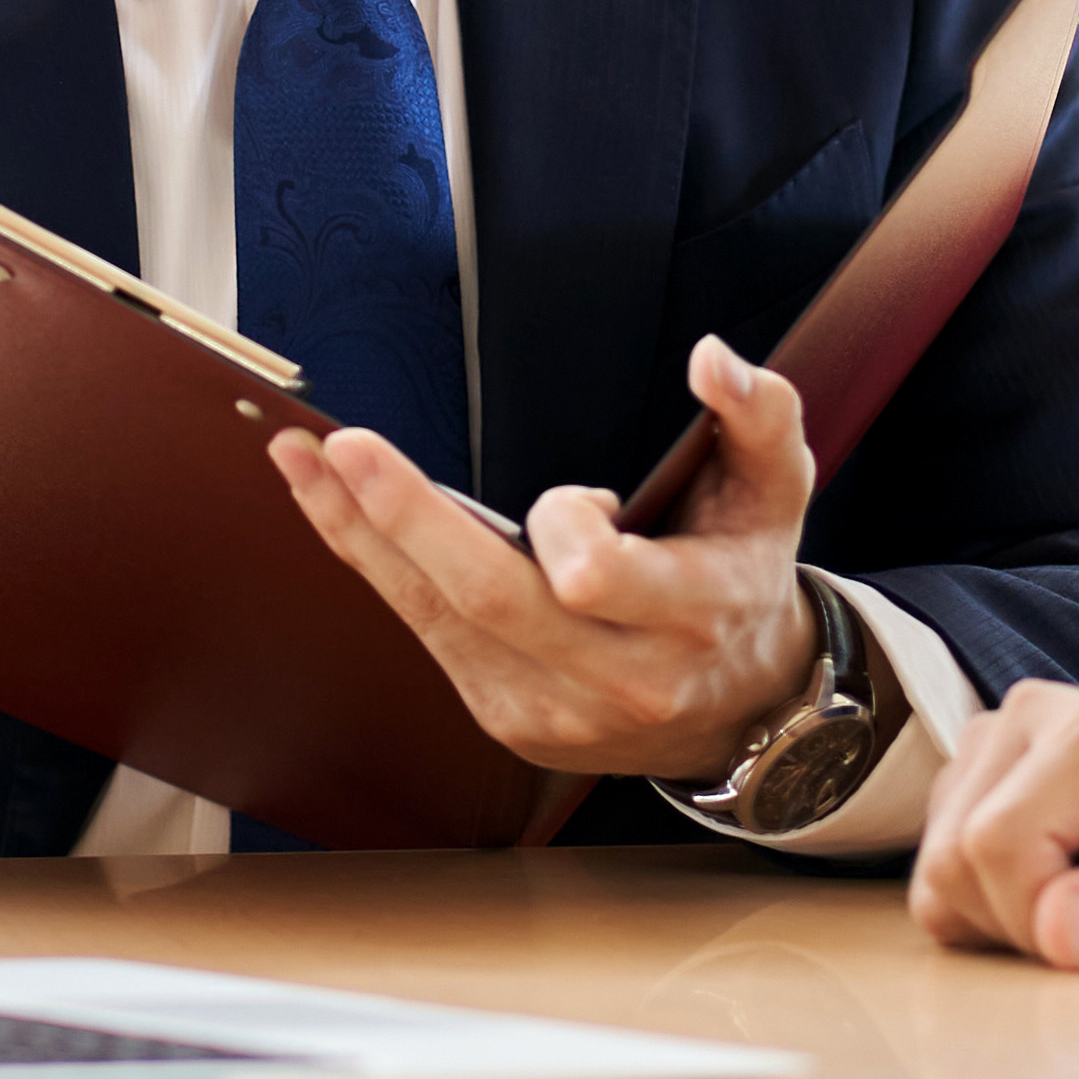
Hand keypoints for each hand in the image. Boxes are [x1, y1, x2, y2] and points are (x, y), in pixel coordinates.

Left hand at [272, 334, 821, 782]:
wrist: (741, 710)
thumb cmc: (745, 577)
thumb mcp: (775, 491)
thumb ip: (757, 413)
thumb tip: (712, 358)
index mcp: (689, 618)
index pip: (597, 578)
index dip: (567, 524)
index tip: (583, 499)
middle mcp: (617, 680)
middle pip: (489, 601)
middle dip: (408, 520)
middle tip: (343, 447)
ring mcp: (554, 710)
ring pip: (440, 618)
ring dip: (362, 536)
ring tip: (303, 462)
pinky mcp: (508, 719)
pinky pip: (430, 635)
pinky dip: (381, 570)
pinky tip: (337, 513)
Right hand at [911, 685, 1078, 969]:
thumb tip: (1054, 930)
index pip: (994, 846)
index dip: (1035, 923)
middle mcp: (1031, 716)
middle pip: (954, 859)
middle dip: (1022, 924)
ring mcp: (997, 742)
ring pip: (939, 870)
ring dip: (1007, 917)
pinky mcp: (980, 777)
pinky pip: (943, 872)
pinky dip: (996, 905)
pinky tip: (1068, 887)